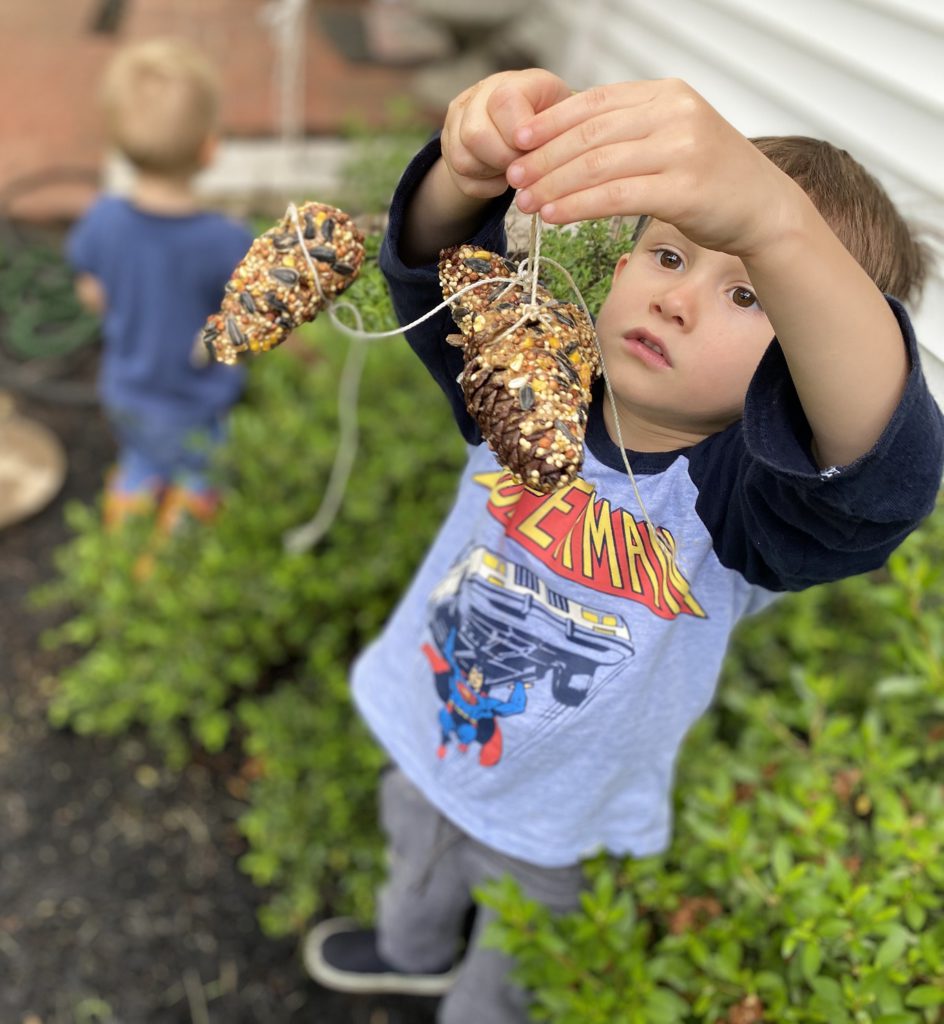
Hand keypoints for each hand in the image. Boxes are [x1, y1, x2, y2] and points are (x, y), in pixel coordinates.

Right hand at [440, 69, 572, 200]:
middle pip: (476, 135)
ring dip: (493, 172)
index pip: (504, 102)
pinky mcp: (449, 147)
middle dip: (504, 159)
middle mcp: (477, 96)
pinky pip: (461, 178)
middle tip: (524, 165)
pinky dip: (485, 186)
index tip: (531, 146)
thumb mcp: (562, 115)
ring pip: (463, 159)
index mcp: (511, 82)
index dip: (517, 131)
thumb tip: (543, 154)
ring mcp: (458, 121)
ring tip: (513, 169)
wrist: (525, 127)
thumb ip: (555, 127)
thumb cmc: (549, 121)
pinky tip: (501, 177)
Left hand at [507, 78, 800, 256]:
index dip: (552, 121)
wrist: (764, 209)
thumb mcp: (672, 139)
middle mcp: (674, 113)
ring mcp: (681, 149)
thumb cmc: (713, 180)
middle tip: (513, 176)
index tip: (519, 139)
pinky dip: (578, 206)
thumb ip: (630, 133)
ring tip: (526, 202)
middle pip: (591, 133)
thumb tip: (568, 143)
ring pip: (598, 165)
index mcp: (667, 94)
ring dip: (554, 184)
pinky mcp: (683, 189)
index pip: (595, 101)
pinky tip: (555, 215)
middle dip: (544, 157)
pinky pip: (616, 197)